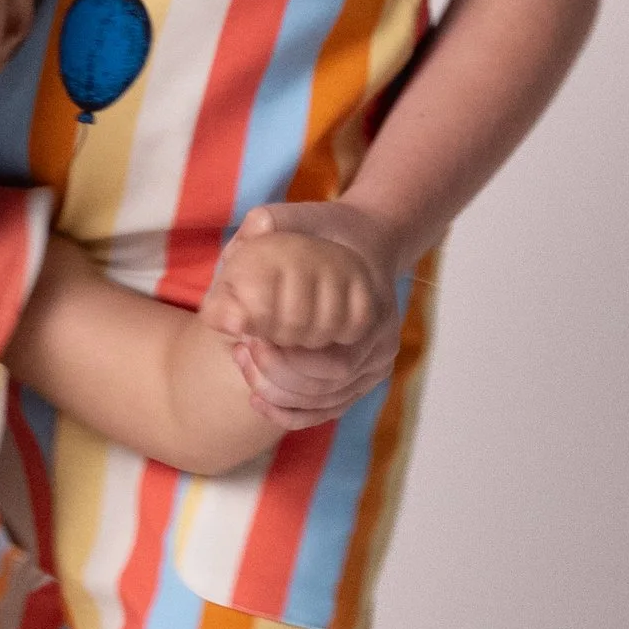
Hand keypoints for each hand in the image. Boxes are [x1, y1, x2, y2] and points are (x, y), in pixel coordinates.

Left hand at [202, 202, 406, 428]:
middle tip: (244, 350)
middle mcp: (383, 342)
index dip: (287, 358)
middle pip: (331, 381)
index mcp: (374, 308)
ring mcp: (376, 366)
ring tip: (245, 361)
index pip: (335, 356)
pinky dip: (290, 412)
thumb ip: (276, 221)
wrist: (364, 244)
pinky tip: (256, 398)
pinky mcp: (364, 381)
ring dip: (279, 391)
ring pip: (328, 401)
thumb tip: (254, 231)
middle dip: (279, 375)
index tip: (251, 338)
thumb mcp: (301, 216)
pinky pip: (328, 410)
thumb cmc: (326, 231)